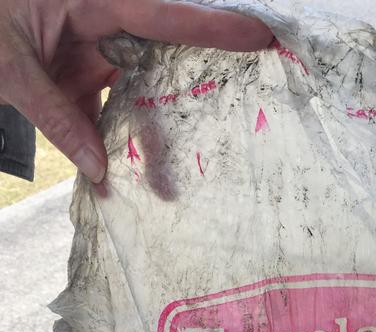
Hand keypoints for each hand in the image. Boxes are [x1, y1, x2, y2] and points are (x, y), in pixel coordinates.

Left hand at [0, 0, 271, 181]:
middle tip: (243, 99)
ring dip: (154, 130)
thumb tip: (100, 171)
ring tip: (168, 178)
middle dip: (199, 77)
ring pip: (139, 86)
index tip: (258, 35)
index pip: (161, 13)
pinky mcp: (78, 69)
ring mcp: (89, 45)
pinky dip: (115, 139)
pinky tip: (119, 173)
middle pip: (163, 49)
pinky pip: (109, 104)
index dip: (212, 26)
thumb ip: (57, 117)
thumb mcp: (11, 67)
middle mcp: (98, 18)